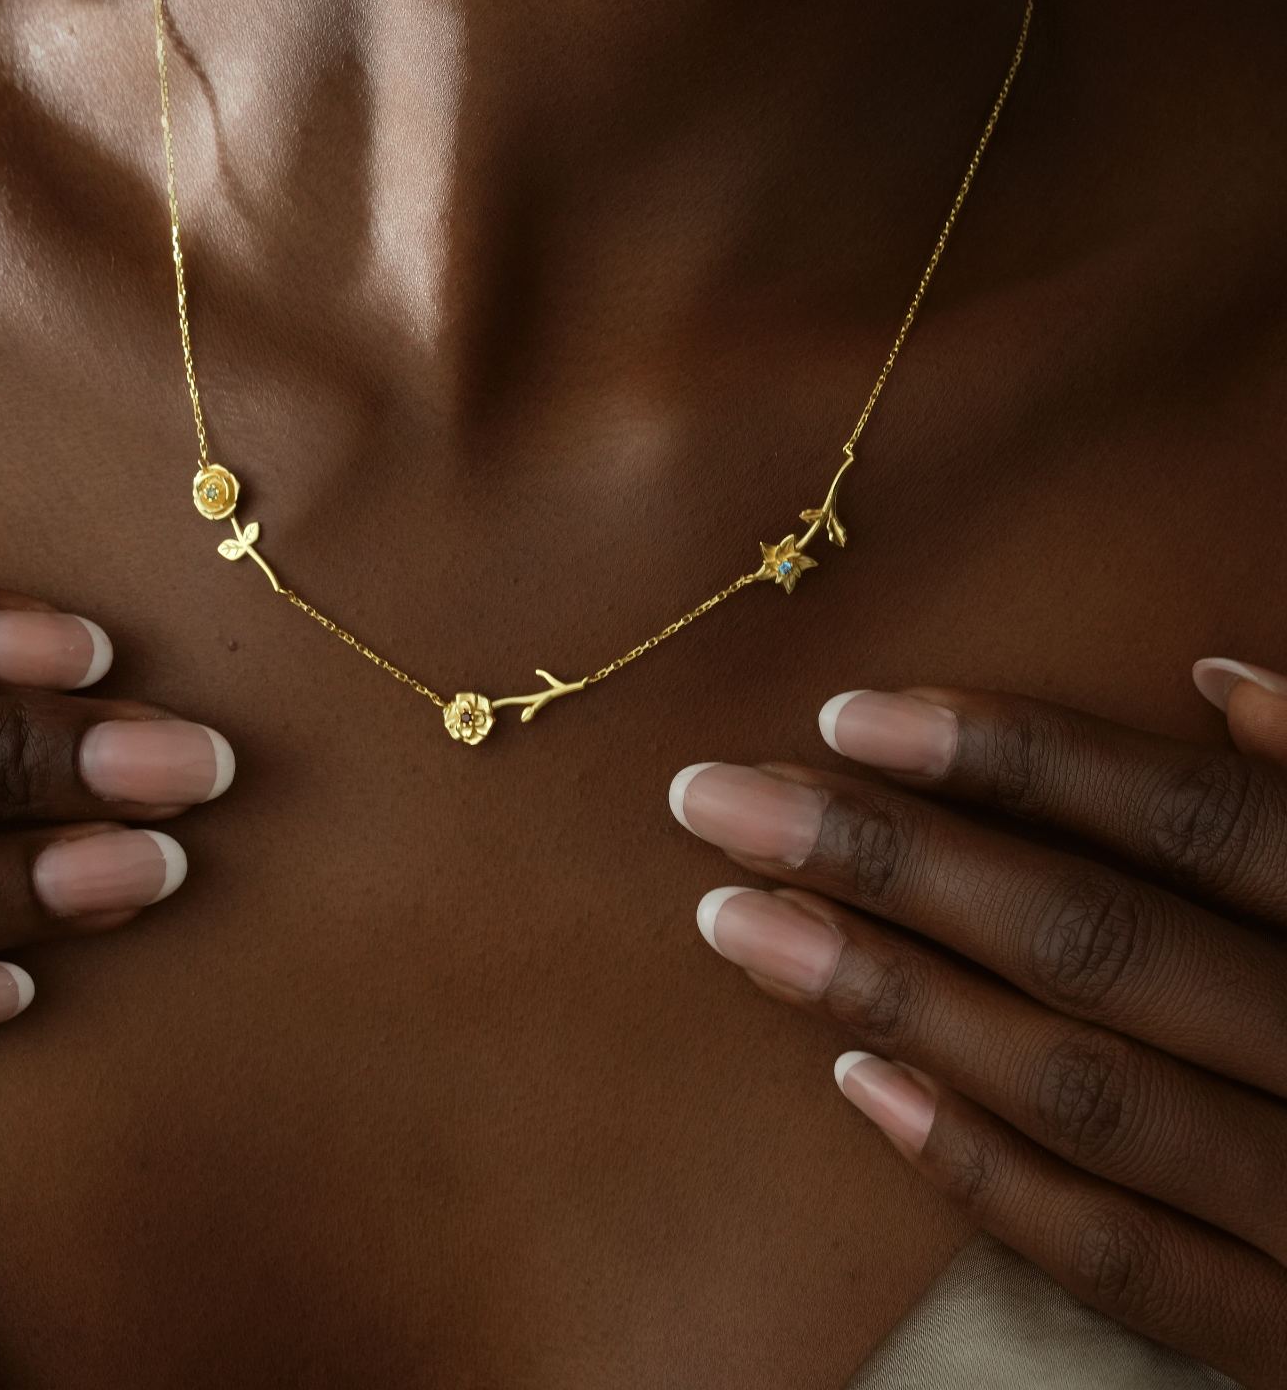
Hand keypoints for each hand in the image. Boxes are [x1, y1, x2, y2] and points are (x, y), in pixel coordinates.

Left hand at [670, 658, 1286, 1386]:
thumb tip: (1216, 674)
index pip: (1190, 820)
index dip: (1018, 759)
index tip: (851, 716)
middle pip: (1097, 939)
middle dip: (890, 860)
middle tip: (717, 801)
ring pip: (1080, 1086)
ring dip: (889, 994)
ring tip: (736, 920)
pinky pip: (1122, 1257)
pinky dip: (985, 1170)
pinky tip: (856, 1083)